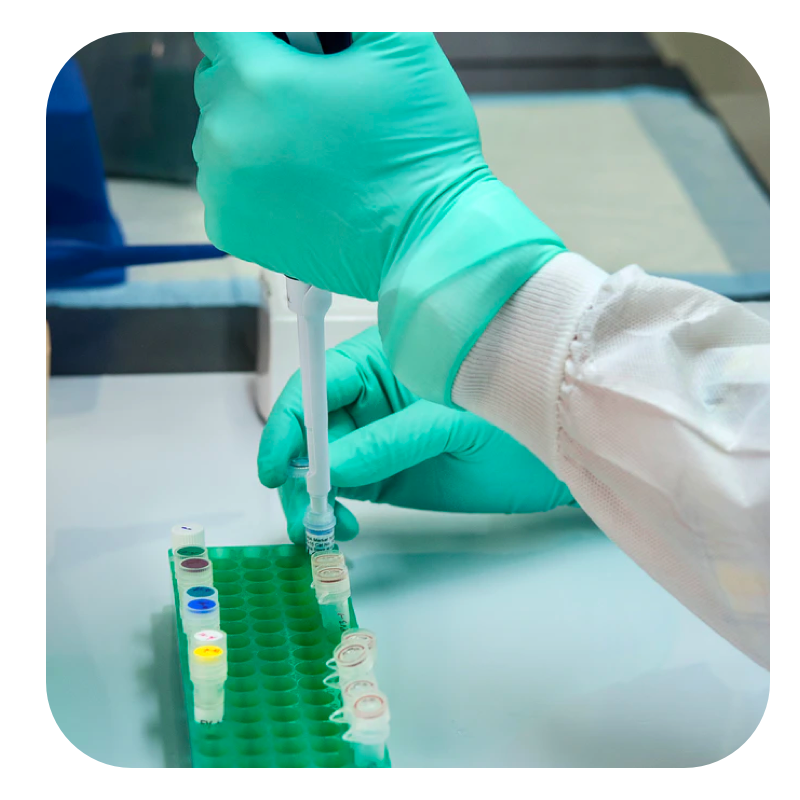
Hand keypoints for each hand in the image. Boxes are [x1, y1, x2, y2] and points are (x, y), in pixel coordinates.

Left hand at [194, 33, 564, 403]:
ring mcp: (224, 186)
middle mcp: (227, 133)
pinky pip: (224, 186)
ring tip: (311, 154)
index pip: (219, 29)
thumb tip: (305, 30)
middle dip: (256, 82)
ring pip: (217, 136)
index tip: (288, 51)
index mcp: (260, 78)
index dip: (259, 35)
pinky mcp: (230, 228)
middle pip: (217, 81)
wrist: (429, 240)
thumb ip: (350, 20)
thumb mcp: (400, 48)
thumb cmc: (420, 148)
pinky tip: (298, 188)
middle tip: (314, 108)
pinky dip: (252, 184)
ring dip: (252, 135)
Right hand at [258, 328, 573, 542]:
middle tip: (302, 511)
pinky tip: (340, 527)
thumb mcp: (452, 422)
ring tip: (322, 527)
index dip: (287, 423)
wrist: (553, 457)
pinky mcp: (383, 476)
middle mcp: (368, 400)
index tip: (276, 465)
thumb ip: (392, 442)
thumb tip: (330, 468)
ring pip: (318, 466)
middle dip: (294, 471)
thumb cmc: (513, 416)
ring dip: (307, 498)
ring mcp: (373, 440)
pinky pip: (341, 491)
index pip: (317, 386)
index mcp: (379, 363)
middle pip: (308, 430)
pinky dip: (329, 511)